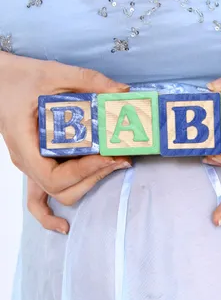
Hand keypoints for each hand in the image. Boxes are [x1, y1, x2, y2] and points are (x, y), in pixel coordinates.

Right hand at [0, 52, 130, 233]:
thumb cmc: (18, 77)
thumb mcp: (53, 73)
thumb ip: (88, 81)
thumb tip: (122, 92)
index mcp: (25, 144)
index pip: (55, 176)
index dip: (85, 171)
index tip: (110, 157)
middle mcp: (27, 162)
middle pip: (63, 188)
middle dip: (96, 176)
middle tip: (122, 158)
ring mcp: (31, 167)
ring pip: (59, 194)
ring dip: (88, 184)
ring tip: (113, 166)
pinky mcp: (37, 165)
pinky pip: (37, 201)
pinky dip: (48, 216)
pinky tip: (64, 226)